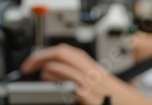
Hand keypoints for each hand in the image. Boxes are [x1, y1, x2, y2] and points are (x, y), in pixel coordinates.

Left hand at [20, 44, 151, 104]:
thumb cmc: (124, 102)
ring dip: (47, 69)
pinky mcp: (93, 100)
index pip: (67, 52)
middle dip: (40, 57)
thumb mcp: (103, 86)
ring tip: (38, 76)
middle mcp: (93, 74)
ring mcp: (93, 86)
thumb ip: (84, 80)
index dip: (47, 53)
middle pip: (63, 54)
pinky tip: (53, 88)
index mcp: (94, 69)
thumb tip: (60, 79)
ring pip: (65, 67)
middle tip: (26, 67)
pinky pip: (73, 87)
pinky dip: (60, 84)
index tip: (34, 60)